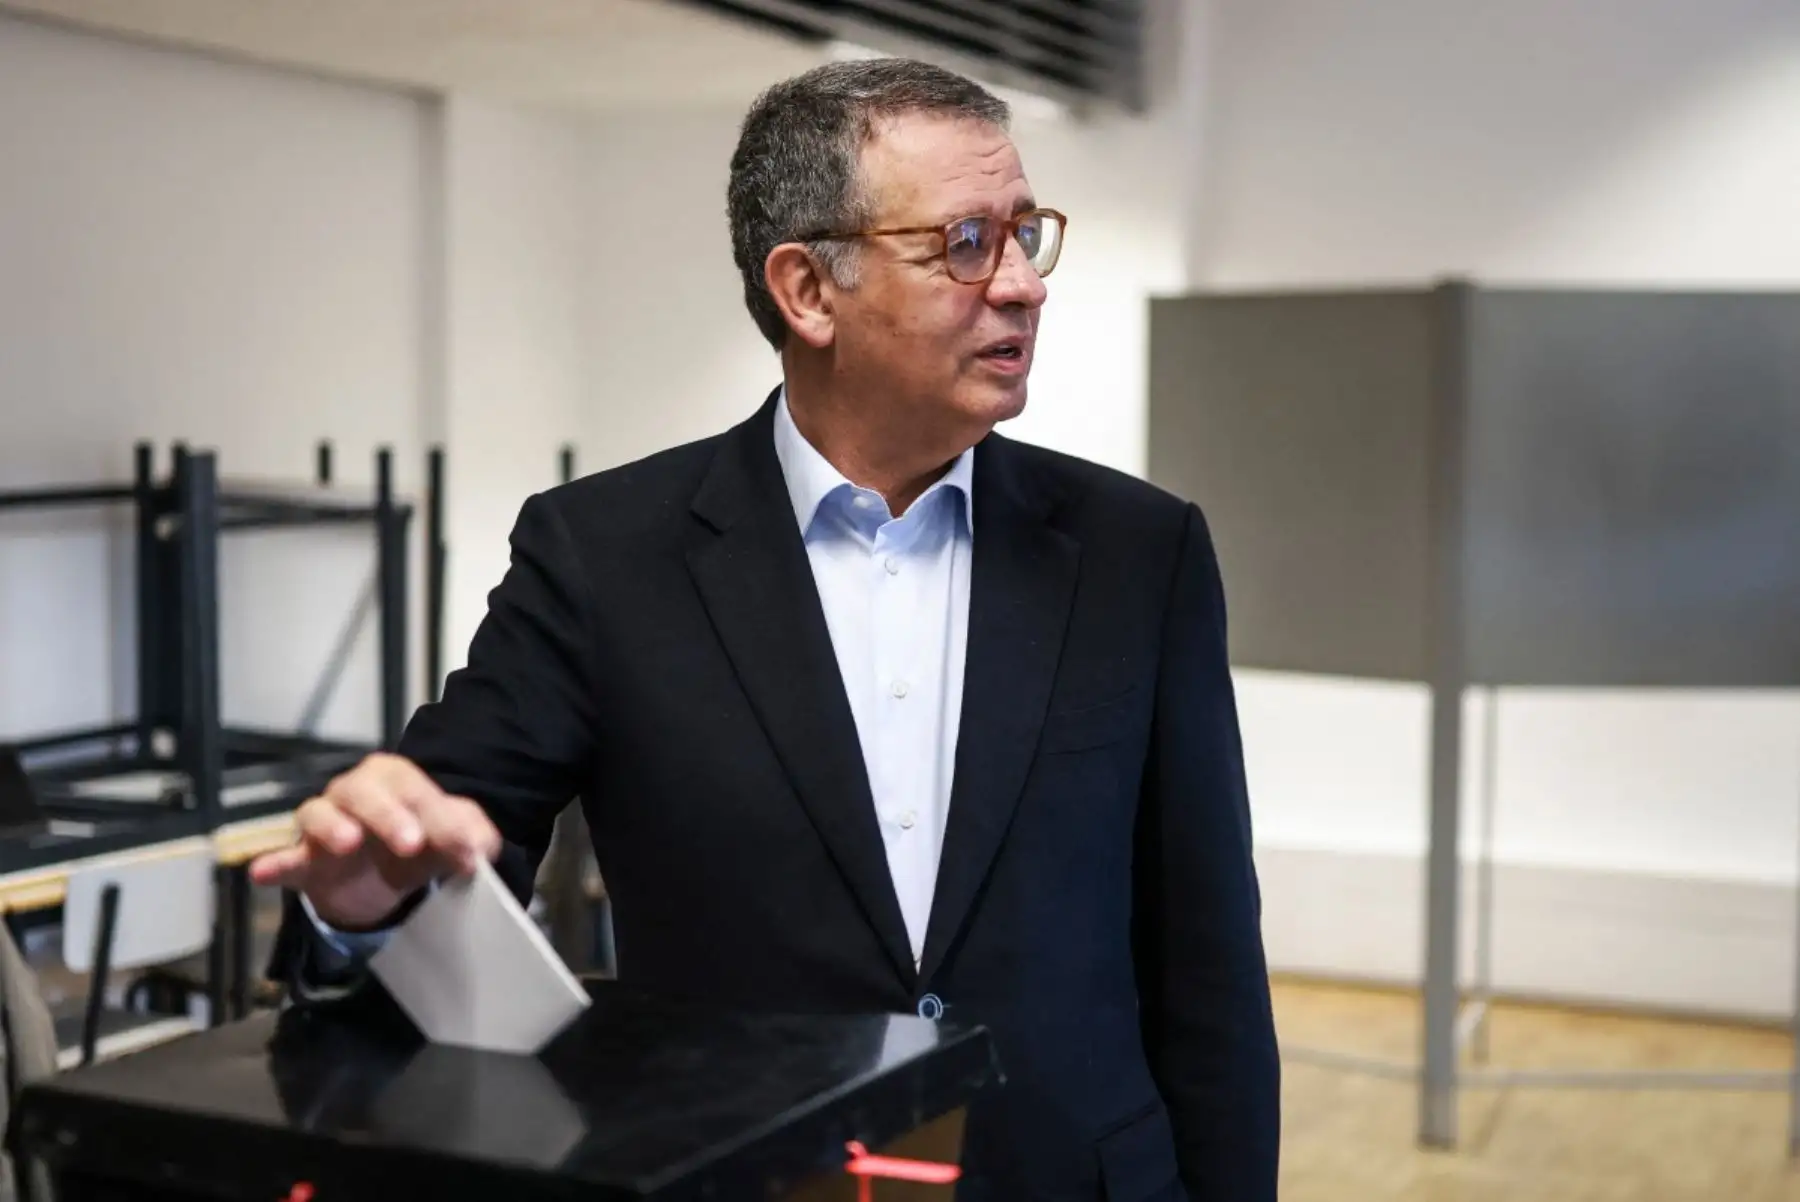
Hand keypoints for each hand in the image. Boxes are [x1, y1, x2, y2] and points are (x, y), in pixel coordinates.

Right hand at [249, 752, 501, 930]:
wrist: (384, 879)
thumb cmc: (417, 844)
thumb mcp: (450, 840)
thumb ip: (472, 836)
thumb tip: (483, 848)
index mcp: (396, 779)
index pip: (417, 792)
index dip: (443, 822)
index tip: (467, 854)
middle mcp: (355, 792)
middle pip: (364, 793)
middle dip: (388, 815)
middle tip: (411, 843)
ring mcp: (324, 824)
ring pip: (318, 813)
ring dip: (332, 826)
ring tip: (348, 843)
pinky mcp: (303, 861)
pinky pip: (284, 857)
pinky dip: (274, 862)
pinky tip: (264, 871)